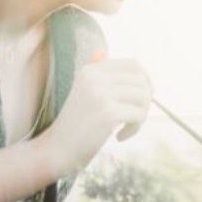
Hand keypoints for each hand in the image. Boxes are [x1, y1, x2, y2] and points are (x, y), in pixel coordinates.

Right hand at [37, 49, 152, 176]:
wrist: (56, 151)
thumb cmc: (75, 125)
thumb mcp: (83, 93)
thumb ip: (95, 74)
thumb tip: (103, 51)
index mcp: (91, 70)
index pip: (134, 64)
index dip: (145, 80)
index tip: (140, 99)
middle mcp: (95, 77)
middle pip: (142, 80)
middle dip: (145, 100)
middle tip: (134, 117)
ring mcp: (100, 94)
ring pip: (144, 96)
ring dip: (141, 115)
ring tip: (126, 127)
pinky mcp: (107, 113)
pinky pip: (139, 114)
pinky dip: (135, 128)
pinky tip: (119, 137)